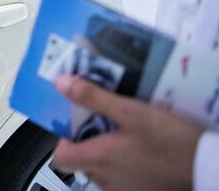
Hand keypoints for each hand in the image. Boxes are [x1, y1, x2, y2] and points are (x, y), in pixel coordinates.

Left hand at [53, 75, 203, 190]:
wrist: (208, 168)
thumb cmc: (171, 142)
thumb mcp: (131, 111)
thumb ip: (94, 98)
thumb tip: (62, 84)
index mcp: (99, 160)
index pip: (61, 157)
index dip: (63, 140)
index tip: (74, 122)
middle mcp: (107, 180)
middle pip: (83, 161)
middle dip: (88, 140)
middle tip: (103, 119)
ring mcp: (125, 190)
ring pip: (103, 169)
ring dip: (108, 152)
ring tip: (124, 131)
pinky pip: (123, 177)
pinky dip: (125, 163)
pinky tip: (141, 148)